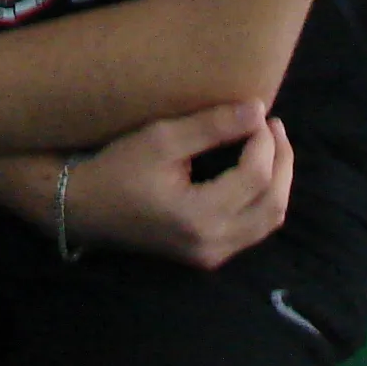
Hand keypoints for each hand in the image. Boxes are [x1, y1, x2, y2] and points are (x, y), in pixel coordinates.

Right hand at [62, 102, 294, 269]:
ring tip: (270, 145)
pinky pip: (254, 229)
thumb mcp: (161, 139)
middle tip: (274, 126)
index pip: (256, 176)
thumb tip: (258, 110)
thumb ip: (212, 126)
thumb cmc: (117, 170)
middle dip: (282, 160)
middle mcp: (212, 244)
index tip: (258, 113)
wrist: (84, 209)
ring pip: (269, 221)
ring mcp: (211, 255)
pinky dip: (264, 199)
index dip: (265, 141)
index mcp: (200, 216)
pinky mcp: (208, 255)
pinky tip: (256, 171)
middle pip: (274, 204)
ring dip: (278, 181)